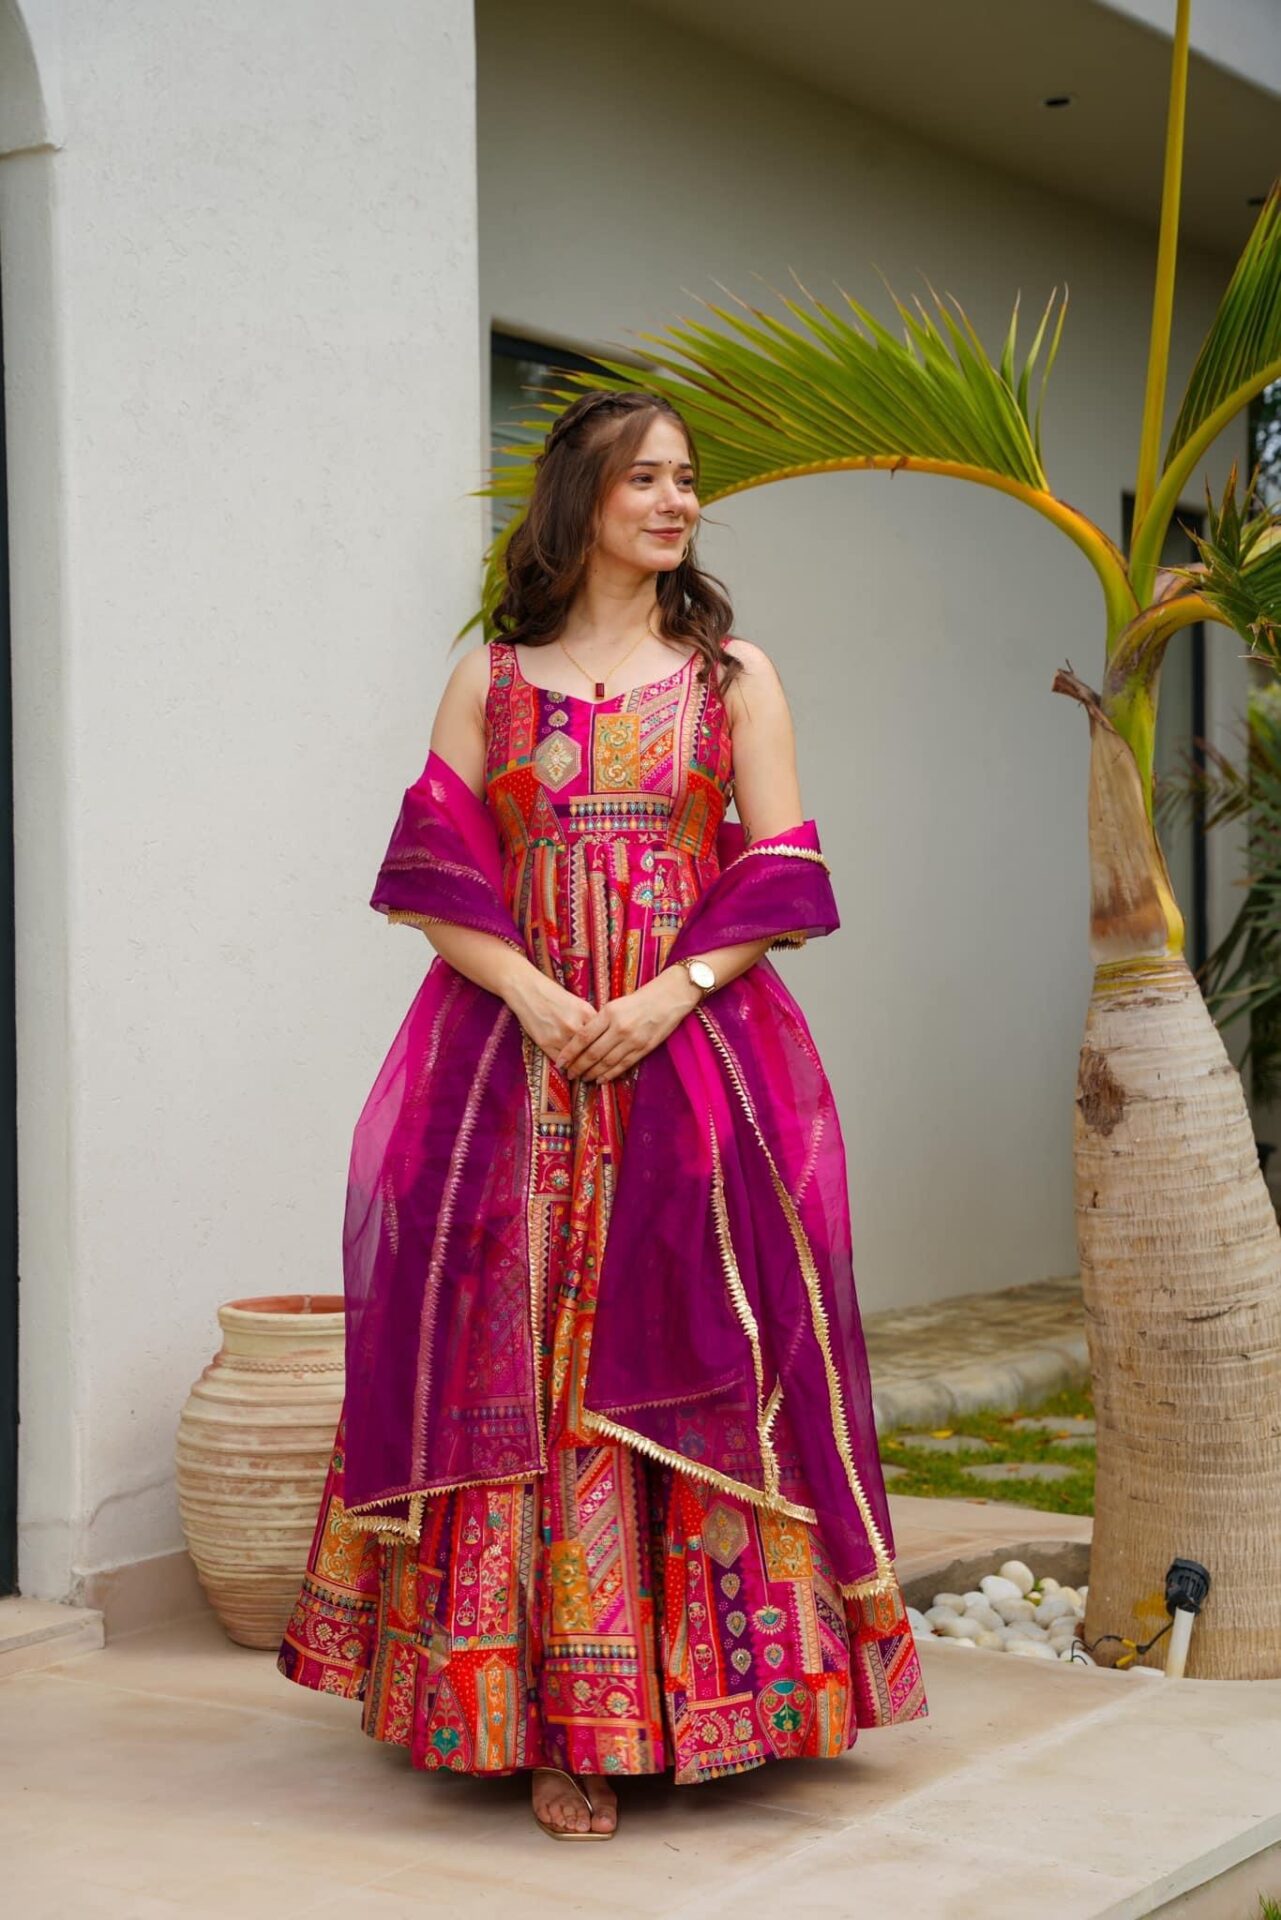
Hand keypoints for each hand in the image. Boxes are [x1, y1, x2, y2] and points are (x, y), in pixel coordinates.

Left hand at [548, 968, 702, 1083]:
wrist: (670, 997)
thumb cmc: (641, 998)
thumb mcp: (616, 1003)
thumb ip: (600, 1020)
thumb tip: (582, 1038)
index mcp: (609, 1013)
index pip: (583, 1037)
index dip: (569, 1052)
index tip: (560, 1061)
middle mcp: (619, 1028)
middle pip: (592, 1053)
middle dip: (578, 1066)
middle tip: (569, 1074)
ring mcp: (632, 1040)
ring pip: (606, 1062)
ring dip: (592, 1073)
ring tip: (582, 1078)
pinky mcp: (644, 1048)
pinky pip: (623, 1065)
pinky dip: (610, 1074)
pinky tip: (600, 1079)